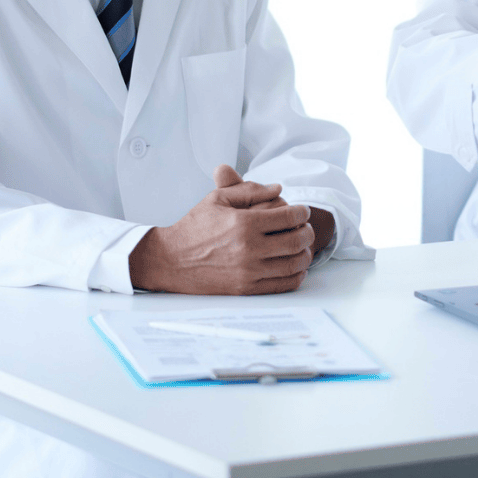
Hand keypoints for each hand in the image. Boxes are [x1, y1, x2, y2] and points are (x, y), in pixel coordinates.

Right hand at [129, 165, 316, 294]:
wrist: (170, 260)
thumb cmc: (194, 227)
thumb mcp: (217, 199)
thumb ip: (249, 190)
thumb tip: (278, 189)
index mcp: (244, 223)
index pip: (289, 216)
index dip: (302, 212)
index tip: (302, 211)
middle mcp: (250, 248)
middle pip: (297, 240)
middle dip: (307, 231)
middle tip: (305, 228)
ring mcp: (249, 272)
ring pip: (295, 264)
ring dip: (305, 253)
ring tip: (302, 246)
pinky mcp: (246, 289)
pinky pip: (283, 284)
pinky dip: (296, 275)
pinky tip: (294, 266)